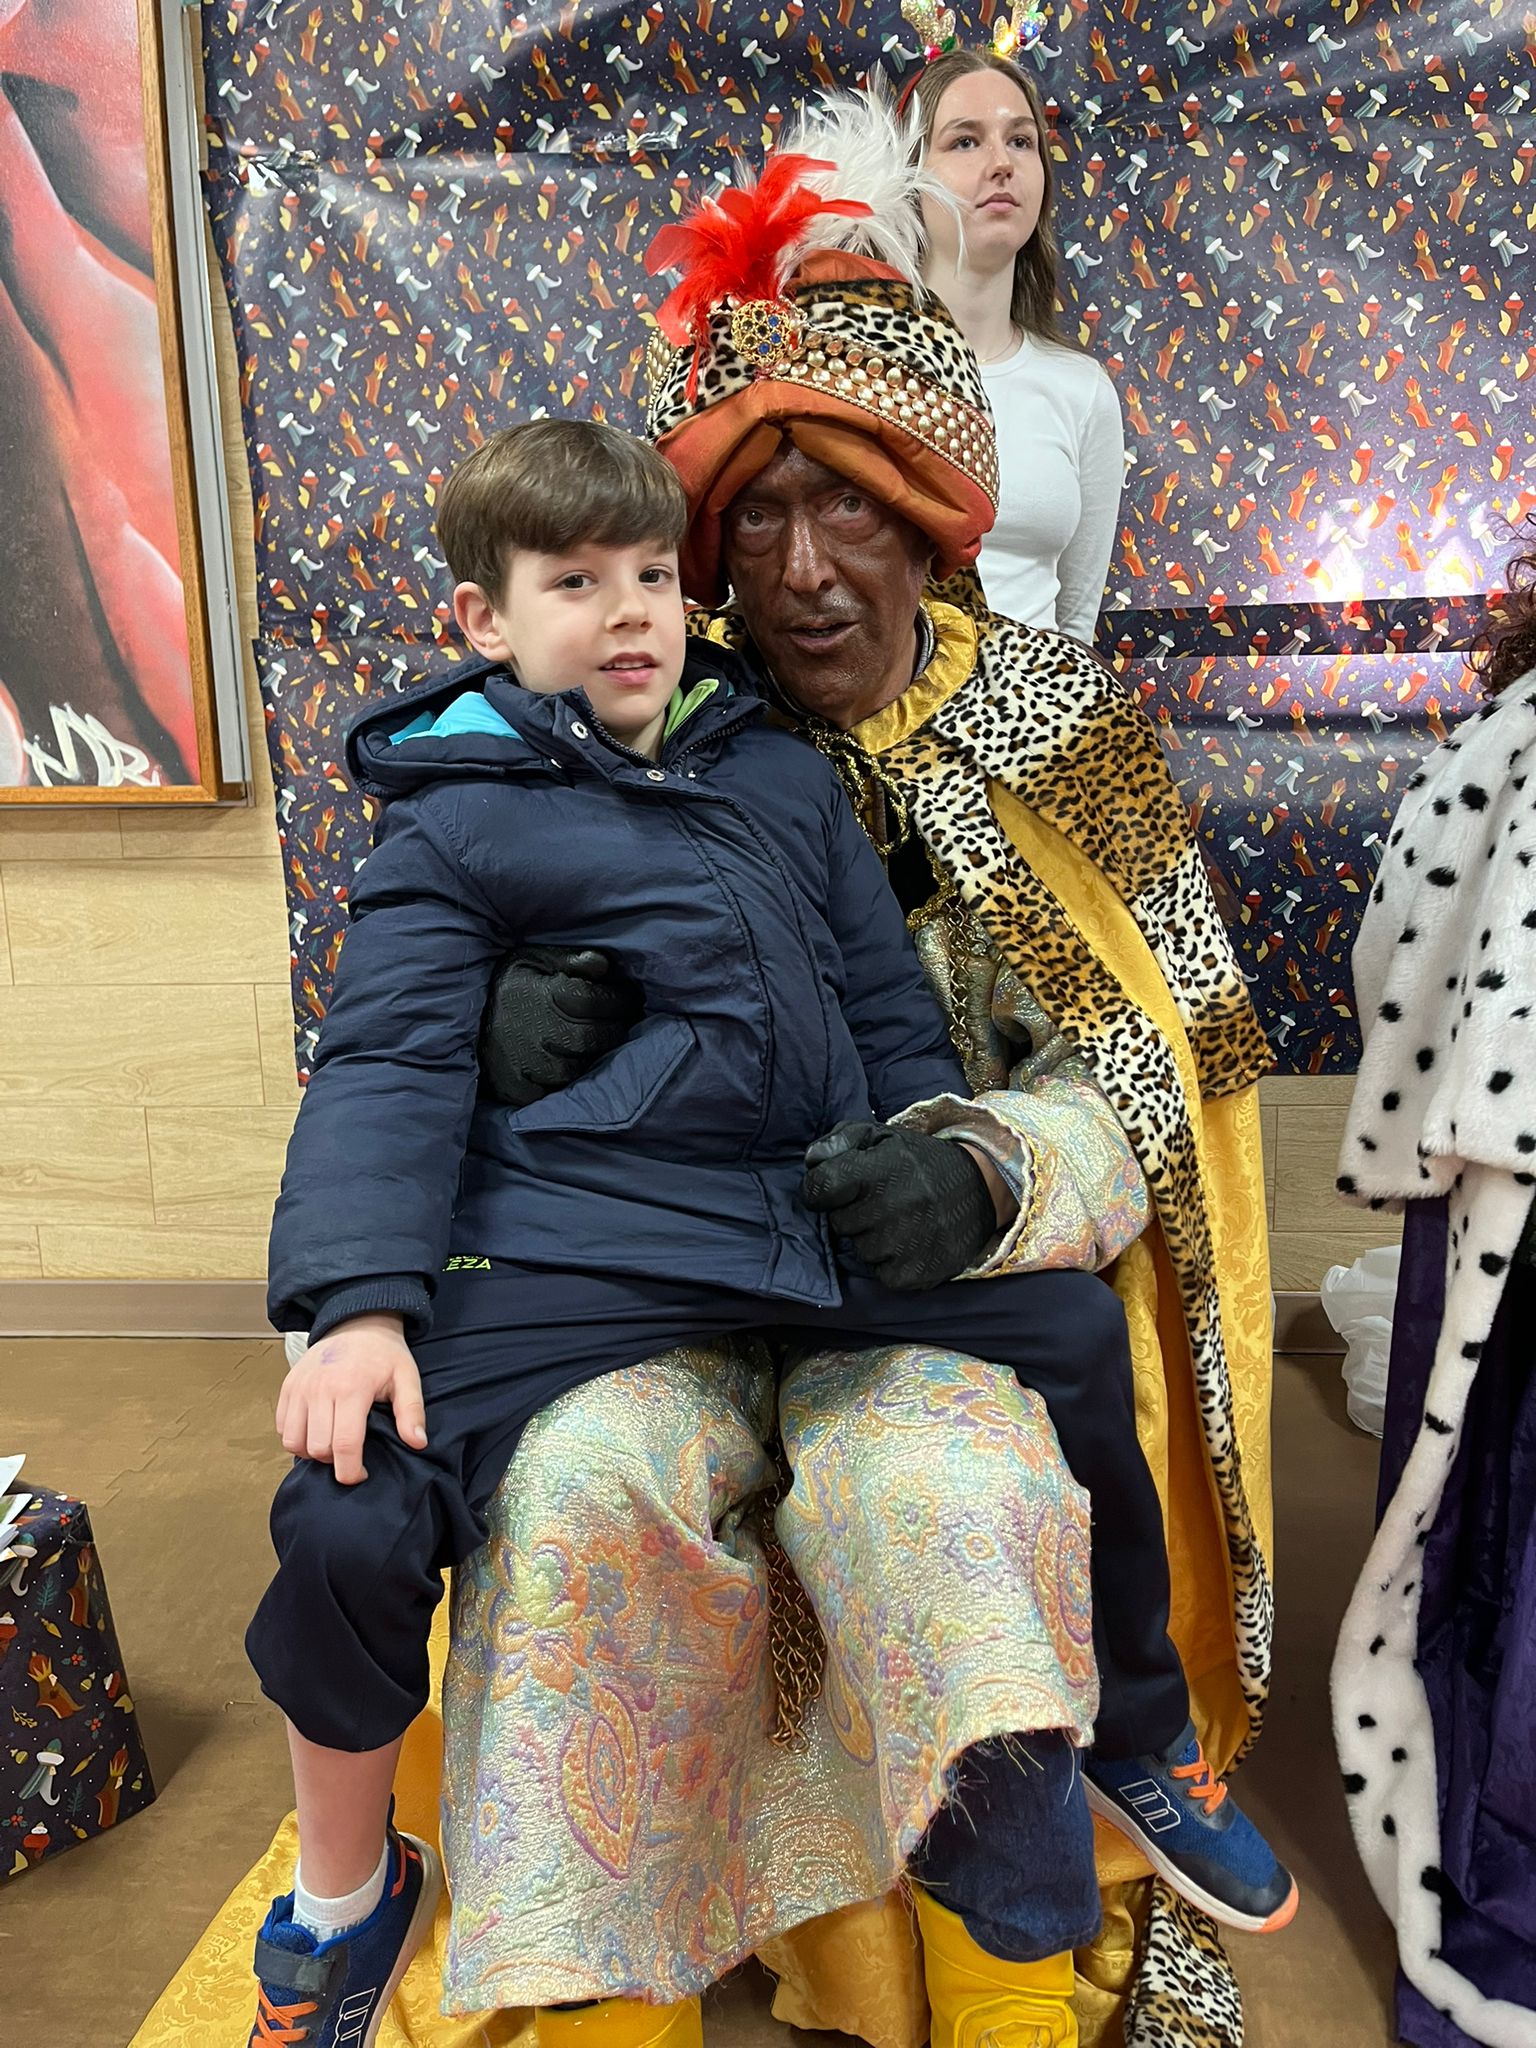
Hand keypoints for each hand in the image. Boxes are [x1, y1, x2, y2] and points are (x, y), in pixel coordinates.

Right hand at [275, 1314, 427, 1485]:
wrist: (357, 1323)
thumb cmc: (384, 1354)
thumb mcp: (407, 1378)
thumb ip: (412, 1412)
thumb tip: (418, 1443)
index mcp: (352, 1388)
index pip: (344, 1444)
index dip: (350, 1471)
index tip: (361, 1475)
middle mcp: (320, 1388)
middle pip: (318, 1448)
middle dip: (334, 1461)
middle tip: (350, 1452)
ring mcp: (300, 1387)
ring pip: (294, 1442)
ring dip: (312, 1452)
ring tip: (332, 1442)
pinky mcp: (288, 1386)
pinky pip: (282, 1427)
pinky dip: (296, 1437)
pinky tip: (316, 1430)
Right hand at [479, 946, 641, 1107]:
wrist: (464, 1020)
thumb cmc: (509, 986)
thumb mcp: (533, 960)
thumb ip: (571, 959)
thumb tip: (603, 965)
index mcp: (544, 995)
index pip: (598, 1000)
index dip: (620, 1000)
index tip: (629, 999)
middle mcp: (538, 1032)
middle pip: (596, 1036)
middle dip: (615, 1029)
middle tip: (620, 1022)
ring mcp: (530, 1066)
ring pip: (582, 1066)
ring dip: (596, 1055)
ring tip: (599, 1043)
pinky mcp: (521, 1091)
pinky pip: (560, 1090)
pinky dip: (571, 1078)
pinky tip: (573, 1062)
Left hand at [801, 1121, 999, 1290]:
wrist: (982, 1187)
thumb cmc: (920, 1162)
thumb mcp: (883, 1137)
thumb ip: (840, 1141)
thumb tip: (811, 1161)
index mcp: (880, 1169)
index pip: (821, 1187)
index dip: (819, 1190)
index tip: (833, 1190)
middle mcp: (894, 1205)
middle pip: (839, 1223)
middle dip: (852, 1213)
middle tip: (880, 1202)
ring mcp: (908, 1241)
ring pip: (860, 1251)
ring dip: (872, 1239)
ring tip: (898, 1222)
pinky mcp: (920, 1271)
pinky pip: (882, 1275)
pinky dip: (890, 1264)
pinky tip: (909, 1243)